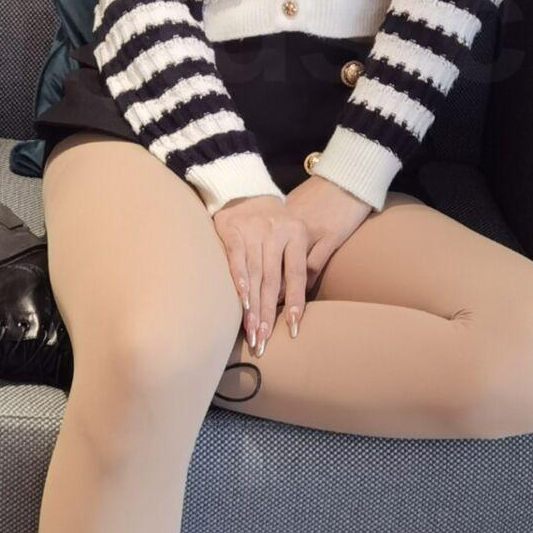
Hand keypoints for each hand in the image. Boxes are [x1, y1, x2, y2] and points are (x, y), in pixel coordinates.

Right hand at [211, 176, 373, 352]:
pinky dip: (239, 281)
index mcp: (297, 234)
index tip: (292, 328)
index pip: (297, 275)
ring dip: (252, 306)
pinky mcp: (232, 229)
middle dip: (267, 314)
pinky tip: (242, 301)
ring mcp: (254, 230)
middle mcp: (277, 232)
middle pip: (273, 280)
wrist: (245, 191)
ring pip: (255, 275)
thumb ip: (299, 265)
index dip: (295, 302)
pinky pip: (236, 259)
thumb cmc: (274, 224)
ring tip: (252, 331)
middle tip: (264, 341)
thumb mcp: (294, 236)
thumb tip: (295, 305)